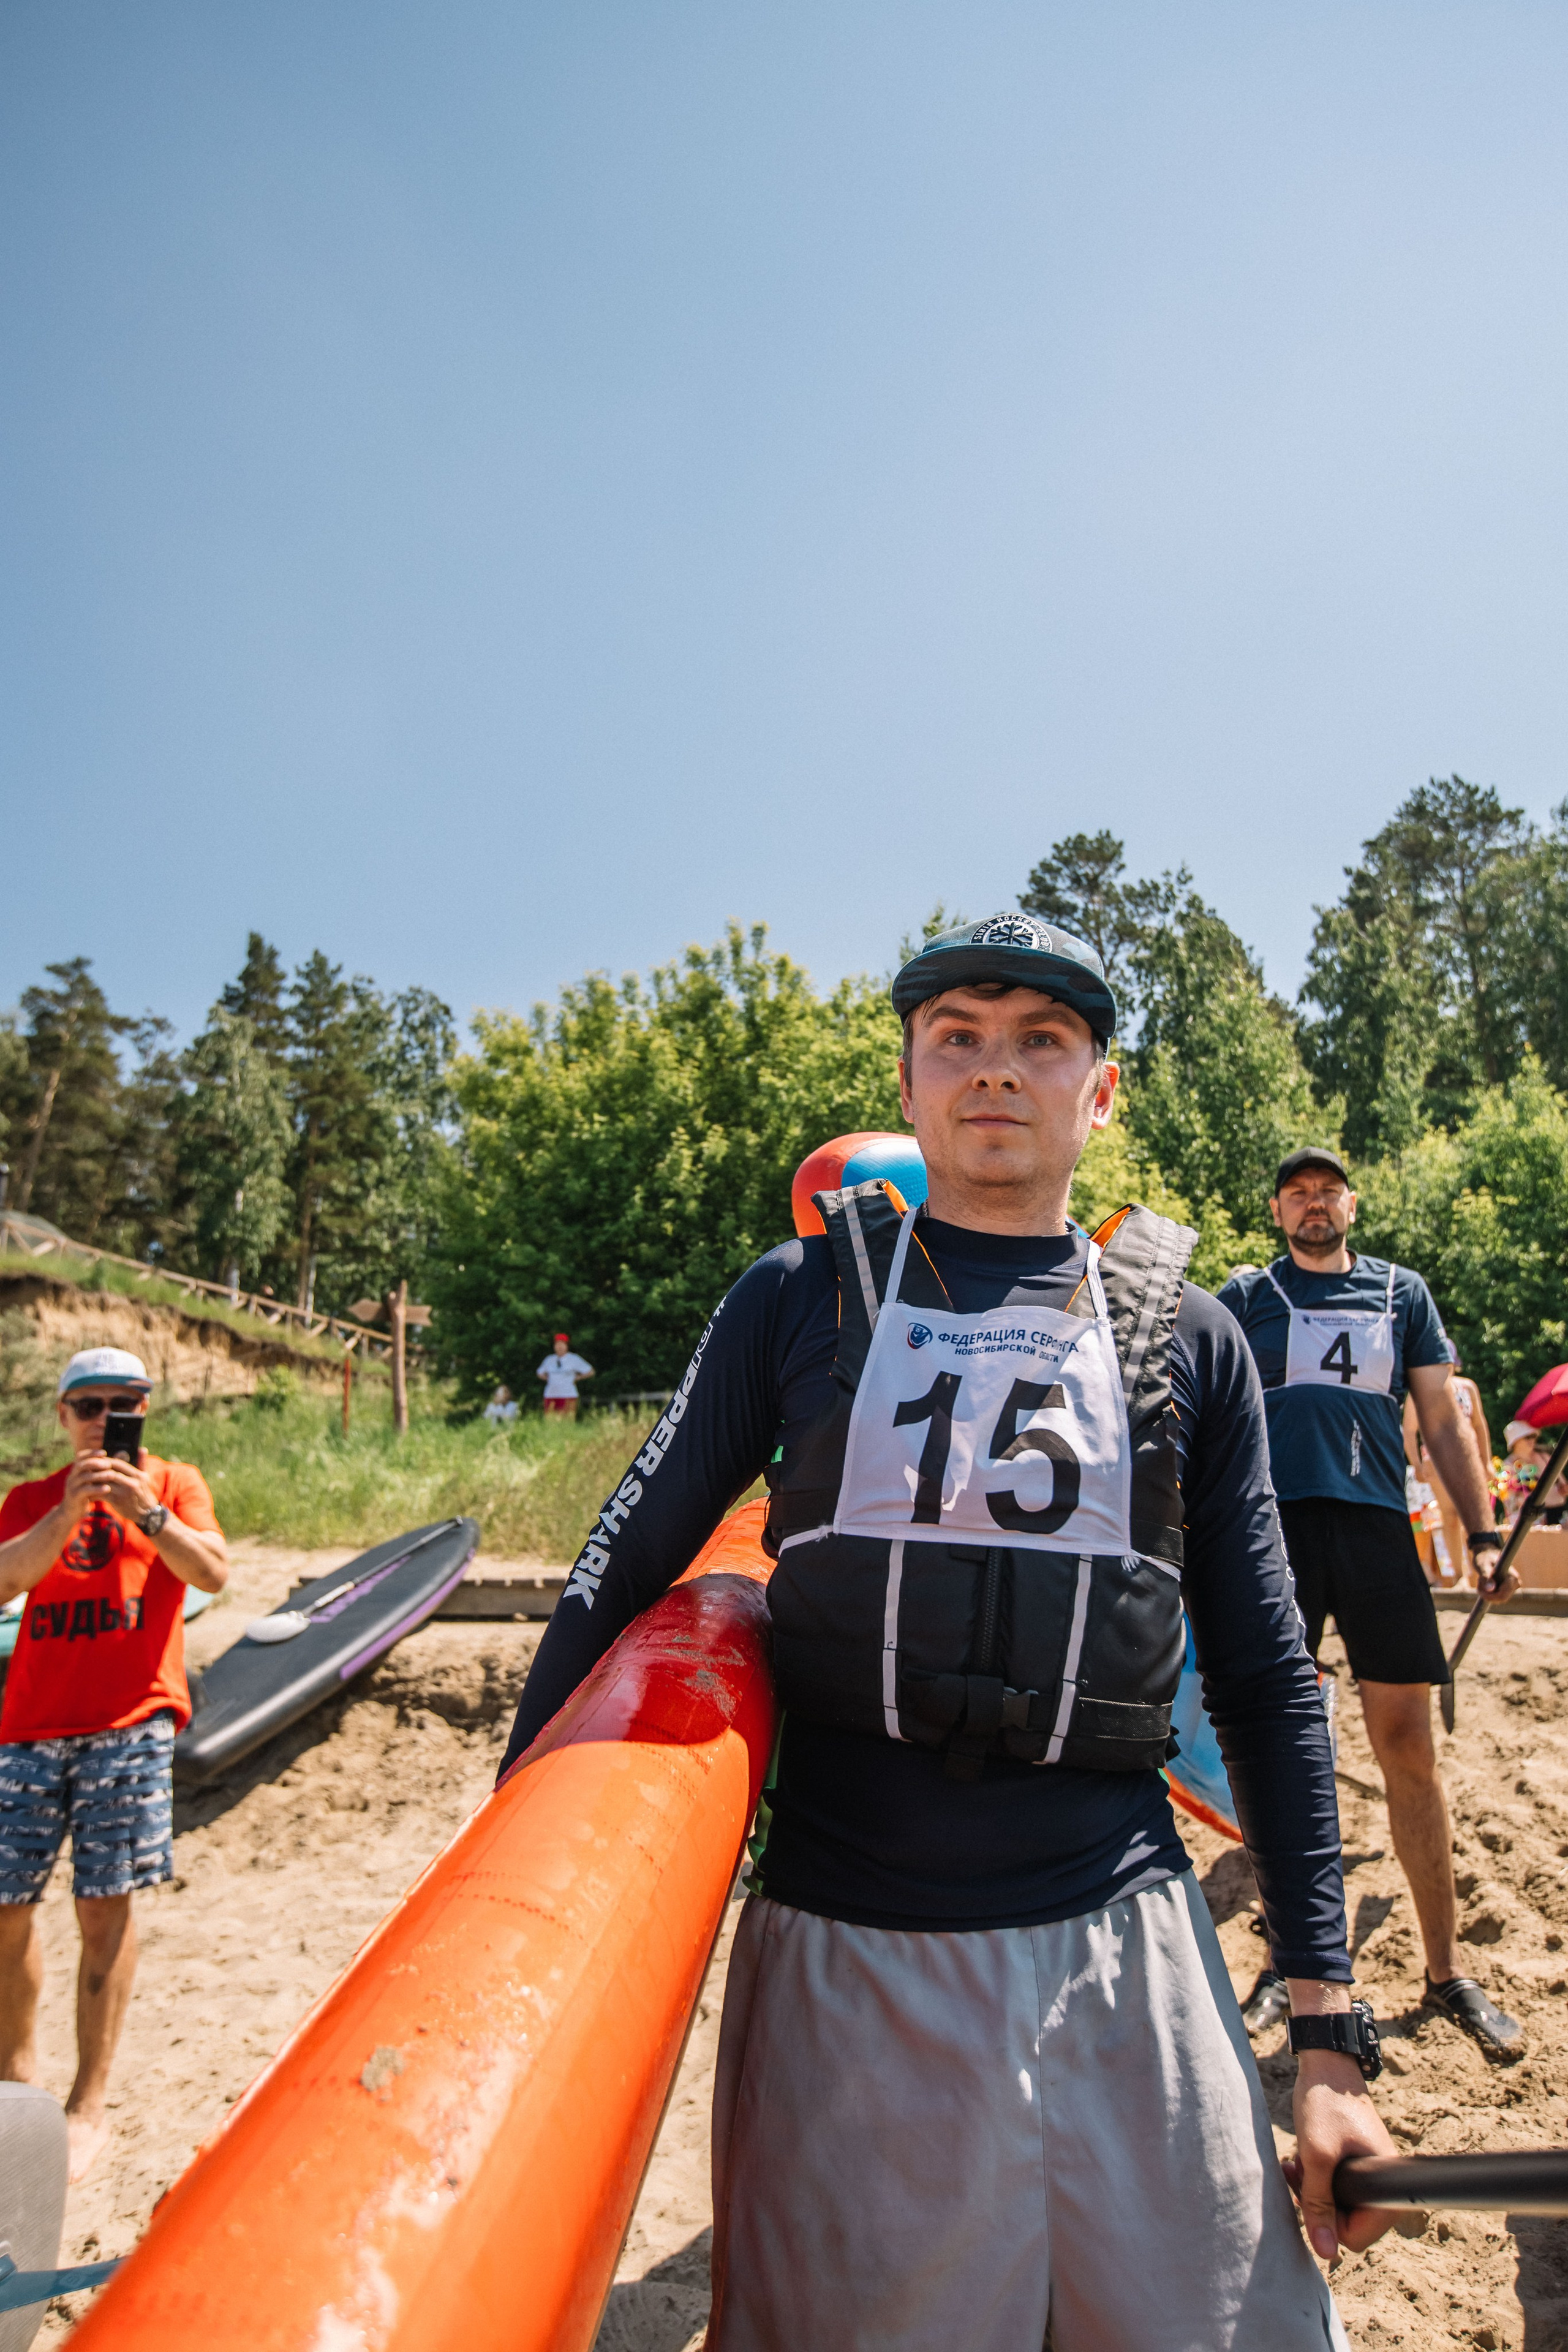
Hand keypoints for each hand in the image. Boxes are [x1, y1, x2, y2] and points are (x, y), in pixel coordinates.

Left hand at [66, 1450, 158, 1530]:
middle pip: (110, 1472)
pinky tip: (89, 1492)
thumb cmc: (144, 1494)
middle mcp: (132, 1482)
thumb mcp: (146, 1477)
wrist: (147, 1514)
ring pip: (105, 1482)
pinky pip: (103, 1494)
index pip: (118, 1463)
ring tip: (87, 1479)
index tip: (97, 1460)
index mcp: (137, 1475)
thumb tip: (141, 1449)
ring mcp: (124, 1492)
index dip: (106, 1461)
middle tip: (89, 1468)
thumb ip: (142, 1462)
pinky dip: (95, 1492)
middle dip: (98, 1470)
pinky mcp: (118, 1501)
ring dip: (95, 1480)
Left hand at [1284, 2052, 1401, 2262]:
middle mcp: (1382, 2184)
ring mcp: (1367, 2173)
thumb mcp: (1317, 2157)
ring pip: (1335, 2205)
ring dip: (1311, 2189)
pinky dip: (1313, 2177)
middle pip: (1344, 2223)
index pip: (1356, 2237)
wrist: (1325, 2062)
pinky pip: (1332, 2187)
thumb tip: (1326, 2254)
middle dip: (1317, 2202)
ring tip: (1298, 2162)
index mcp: (1387, 2186)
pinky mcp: (1353, 2162)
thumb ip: (1319, 2205)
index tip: (1310, 2190)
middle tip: (1300, 2172)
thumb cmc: (1324, 2105)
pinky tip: (1300, 2159)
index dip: (1327, 2220)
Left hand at [1471, 1538, 1517, 1601]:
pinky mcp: (1505, 1589)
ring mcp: (1511, 1587)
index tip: (1479, 1589)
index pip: (1504, 1594)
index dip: (1490, 1595)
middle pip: (1501, 1599)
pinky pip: (1495, 1597)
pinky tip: (1482, 1582)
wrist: (1486, 1554)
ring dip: (1485, 1592)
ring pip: (1497, 1599)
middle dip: (1487, 1594)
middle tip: (1478, 1583)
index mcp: (1513, 1577)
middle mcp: (1515, 1583)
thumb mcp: (1483, 1565)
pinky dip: (1486, 1592)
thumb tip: (1491, 1589)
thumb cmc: (1485, 1557)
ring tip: (1480, 1579)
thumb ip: (1487, 1577)